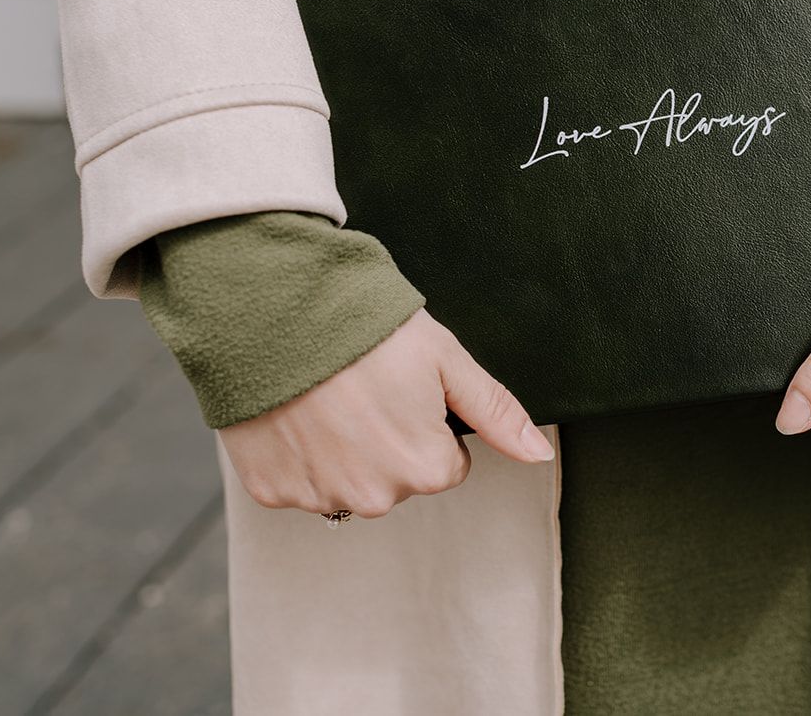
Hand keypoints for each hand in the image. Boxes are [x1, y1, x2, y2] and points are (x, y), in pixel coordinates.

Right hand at [218, 308, 553, 517]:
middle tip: (365, 390)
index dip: (430, 423)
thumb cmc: (366, 331)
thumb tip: (538, 454)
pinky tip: (297, 414)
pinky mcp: (272, 491)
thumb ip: (494, 412)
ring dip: (343, 450)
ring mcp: (319, 497)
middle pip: (398, 478)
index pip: (446, 465)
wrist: (277, 314)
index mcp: (424, 469)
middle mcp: (375, 496)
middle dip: (389, 441)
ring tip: (329, 399)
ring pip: (350, 483)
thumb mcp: (445, 360)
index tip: (404, 391)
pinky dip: (299, 455)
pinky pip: (300, 482)